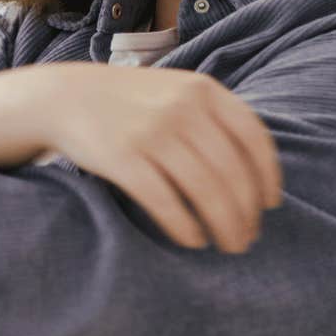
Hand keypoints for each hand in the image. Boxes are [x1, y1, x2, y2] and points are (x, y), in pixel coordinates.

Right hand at [34, 63, 284, 252]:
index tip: (270, 205)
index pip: (253, 138)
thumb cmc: (132, 102)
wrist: (65, 96)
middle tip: (248, 238)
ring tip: (228, 245)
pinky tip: (193, 240)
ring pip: (205, 190)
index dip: (266, 176)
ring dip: (223, 225)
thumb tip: (256, 171)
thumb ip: (215, 116)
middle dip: (246, 212)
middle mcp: (182, 108)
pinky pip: (165, 201)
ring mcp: (152, 132)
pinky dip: (184, 226)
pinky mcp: (122, 157)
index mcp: (204, 90)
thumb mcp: (178, 90)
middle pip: (231, 171)